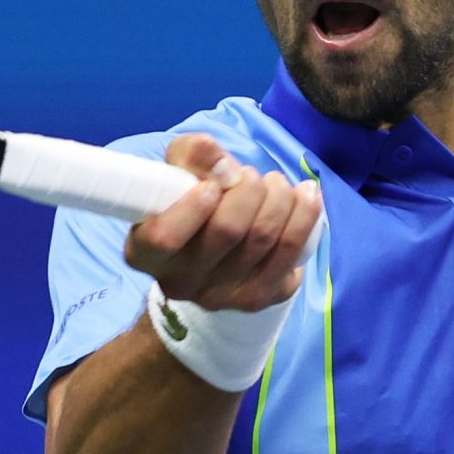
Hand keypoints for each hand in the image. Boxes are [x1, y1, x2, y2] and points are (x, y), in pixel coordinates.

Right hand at [124, 134, 323, 311]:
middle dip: (249, 188)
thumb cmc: (188, 205)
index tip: (211, 185)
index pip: (165, 238)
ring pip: (264, 238)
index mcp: (147, 253)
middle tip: (250, 176)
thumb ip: (191, 155)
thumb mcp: (177, 173)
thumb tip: (224, 165)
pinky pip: (293, 254)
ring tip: (275, 183)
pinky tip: (304, 198)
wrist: (212, 260)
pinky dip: (306, 216)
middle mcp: (183, 282)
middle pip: (227, 230)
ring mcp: (225, 296)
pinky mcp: (263, 297)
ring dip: (279, 197)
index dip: (192, 206)